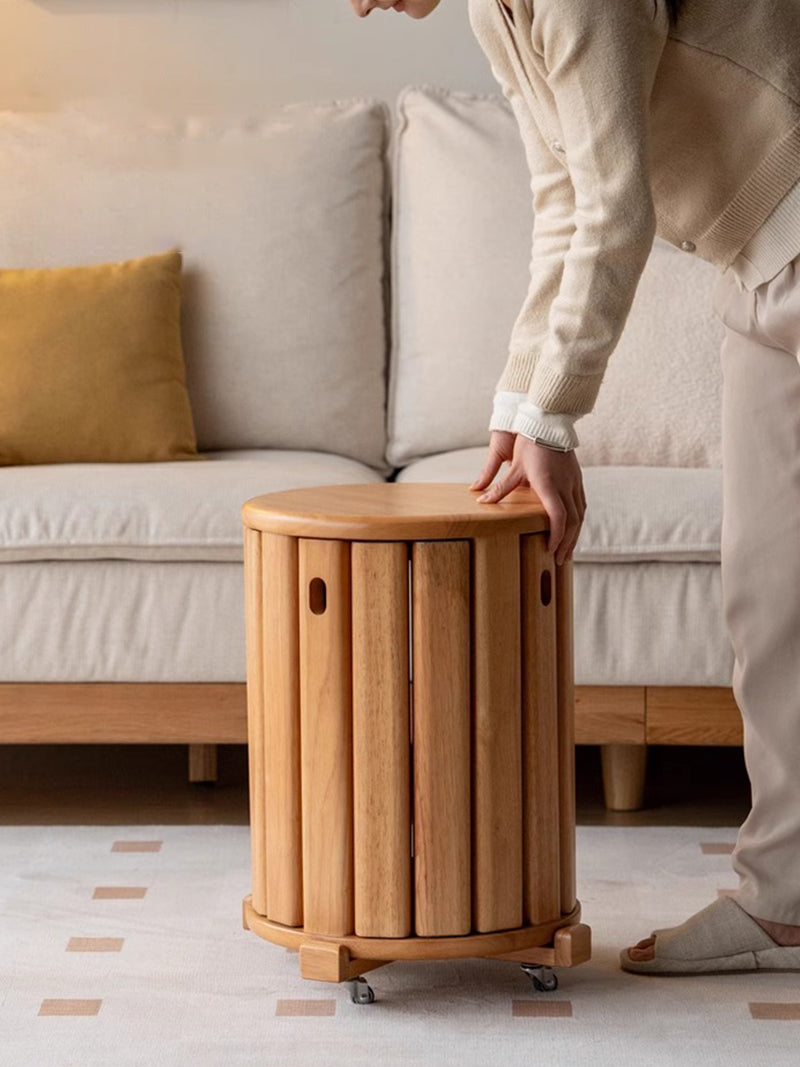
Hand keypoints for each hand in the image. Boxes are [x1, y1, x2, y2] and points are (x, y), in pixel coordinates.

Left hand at [469, 431, 586, 564]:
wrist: (549, 422)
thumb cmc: (529, 444)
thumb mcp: (514, 467)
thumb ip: (500, 488)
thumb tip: (480, 500)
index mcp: (549, 485)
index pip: (559, 517)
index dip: (556, 536)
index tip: (550, 550)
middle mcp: (566, 485)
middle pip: (573, 522)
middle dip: (568, 543)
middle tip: (560, 560)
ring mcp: (574, 481)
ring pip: (581, 514)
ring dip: (575, 534)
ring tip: (568, 550)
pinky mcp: (577, 477)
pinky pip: (582, 504)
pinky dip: (578, 520)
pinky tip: (574, 528)